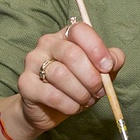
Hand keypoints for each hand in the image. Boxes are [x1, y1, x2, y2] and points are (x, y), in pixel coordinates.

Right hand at [16, 19, 125, 134]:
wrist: (48, 108)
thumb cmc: (77, 85)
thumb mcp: (99, 72)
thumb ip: (111, 61)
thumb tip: (113, 60)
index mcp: (66, 36)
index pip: (80, 30)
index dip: (96, 48)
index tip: (107, 67)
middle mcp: (47, 44)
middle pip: (72, 54)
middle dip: (92, 77)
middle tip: (99, 91)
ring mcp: (33, 62)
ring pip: (61, 75)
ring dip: (81, 93)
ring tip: (86, 100)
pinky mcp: (25, 83)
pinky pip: (52, 95)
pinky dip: (70, 105)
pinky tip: (74, 107)